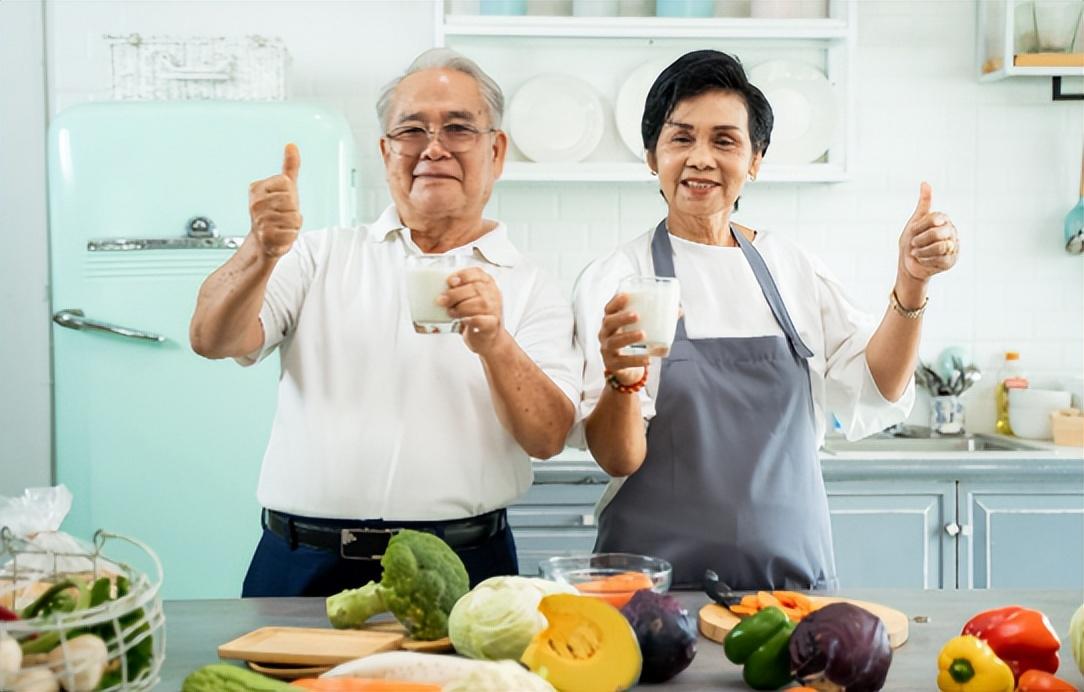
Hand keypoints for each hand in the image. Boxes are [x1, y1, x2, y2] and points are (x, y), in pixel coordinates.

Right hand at [249, 143, 302, 258]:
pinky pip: (292, 233)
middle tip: (282, 216)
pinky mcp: (266, 237)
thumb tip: (291, 145)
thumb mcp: (285, 187)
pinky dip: (291, 236)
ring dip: (293, 225)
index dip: (291, 194)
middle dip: (293, 211)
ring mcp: (259, 220)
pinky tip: (281, 236)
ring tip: (281, 226)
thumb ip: (289, 166)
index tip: (282, 201)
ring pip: (294, 218)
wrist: (264, 242)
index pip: (287, 183)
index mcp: (257, 188)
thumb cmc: (276, 213)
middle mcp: (255, 203)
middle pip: (291, 201)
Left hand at [440, 267, 503, 354]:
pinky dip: (470, 320)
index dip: (463, 275)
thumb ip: (458, 290)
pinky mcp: (492, 325)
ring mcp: (494, 310)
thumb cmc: (475, 316)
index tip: (450, 281)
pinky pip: (481, 320)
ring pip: (479, 303)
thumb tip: (436, 289)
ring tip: (451, 312)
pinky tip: (463, 320)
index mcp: (487, 284)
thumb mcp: (470, 298)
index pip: (477, 272)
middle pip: (476, 288)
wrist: (488, 339)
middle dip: (455, 294)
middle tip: (441, 300)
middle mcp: (493, 295)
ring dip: (460, 307)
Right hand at [598, 293, 649, 385]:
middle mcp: (605, 334)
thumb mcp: (640, 330)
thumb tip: (679, 310)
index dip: (616, 302)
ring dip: (628, 337)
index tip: (627, 296)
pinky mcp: (612, 364)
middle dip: (621, 318)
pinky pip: (622, 362)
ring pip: (614, 342)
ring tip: (643, 334)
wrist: (624, 369)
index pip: (608, 309)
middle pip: (608, 322)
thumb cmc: (632, 343)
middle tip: (637, 316)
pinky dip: (635, 360)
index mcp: (611, 322)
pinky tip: (647, 359)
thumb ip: (657, 320)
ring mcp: (606, 349)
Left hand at [898, 182, 958, 283]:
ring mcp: (953, 246)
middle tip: (913, 244)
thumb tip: (925, 182)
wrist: (908, 264)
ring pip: (940, 246)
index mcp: (943, 220)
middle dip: (920, 239)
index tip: (912, 230)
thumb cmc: (911, 241)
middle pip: (937, 232)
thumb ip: (924, 204)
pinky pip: (939, 259)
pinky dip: (925, 259)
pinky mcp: (951, 260)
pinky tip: (921, 259)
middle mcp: (951, 231)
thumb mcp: (915, 221)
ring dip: (922, 250)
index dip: (920, 226)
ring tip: (916, 252)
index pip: (934, 218)